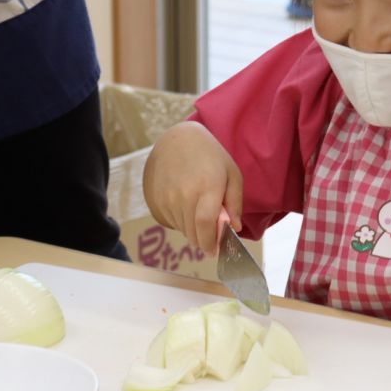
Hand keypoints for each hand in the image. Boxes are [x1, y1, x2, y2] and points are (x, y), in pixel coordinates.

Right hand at [142, 121, 242, 253]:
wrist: (176, 140)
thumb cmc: (209, 156)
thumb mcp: (232, 173)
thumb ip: (235, 203)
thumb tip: (235, 228)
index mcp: (206, 187)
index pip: (206, 226)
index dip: (211, 243)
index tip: (216, 250)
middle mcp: (183, 195)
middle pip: (193, 233)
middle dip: (204, 239)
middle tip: (211, 232)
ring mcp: (165, 199)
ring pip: (182, 230)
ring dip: (193, 229)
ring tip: (198, 208)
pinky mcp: (154, 201)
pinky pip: (170, 222)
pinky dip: (180, 221)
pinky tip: (185, 203)